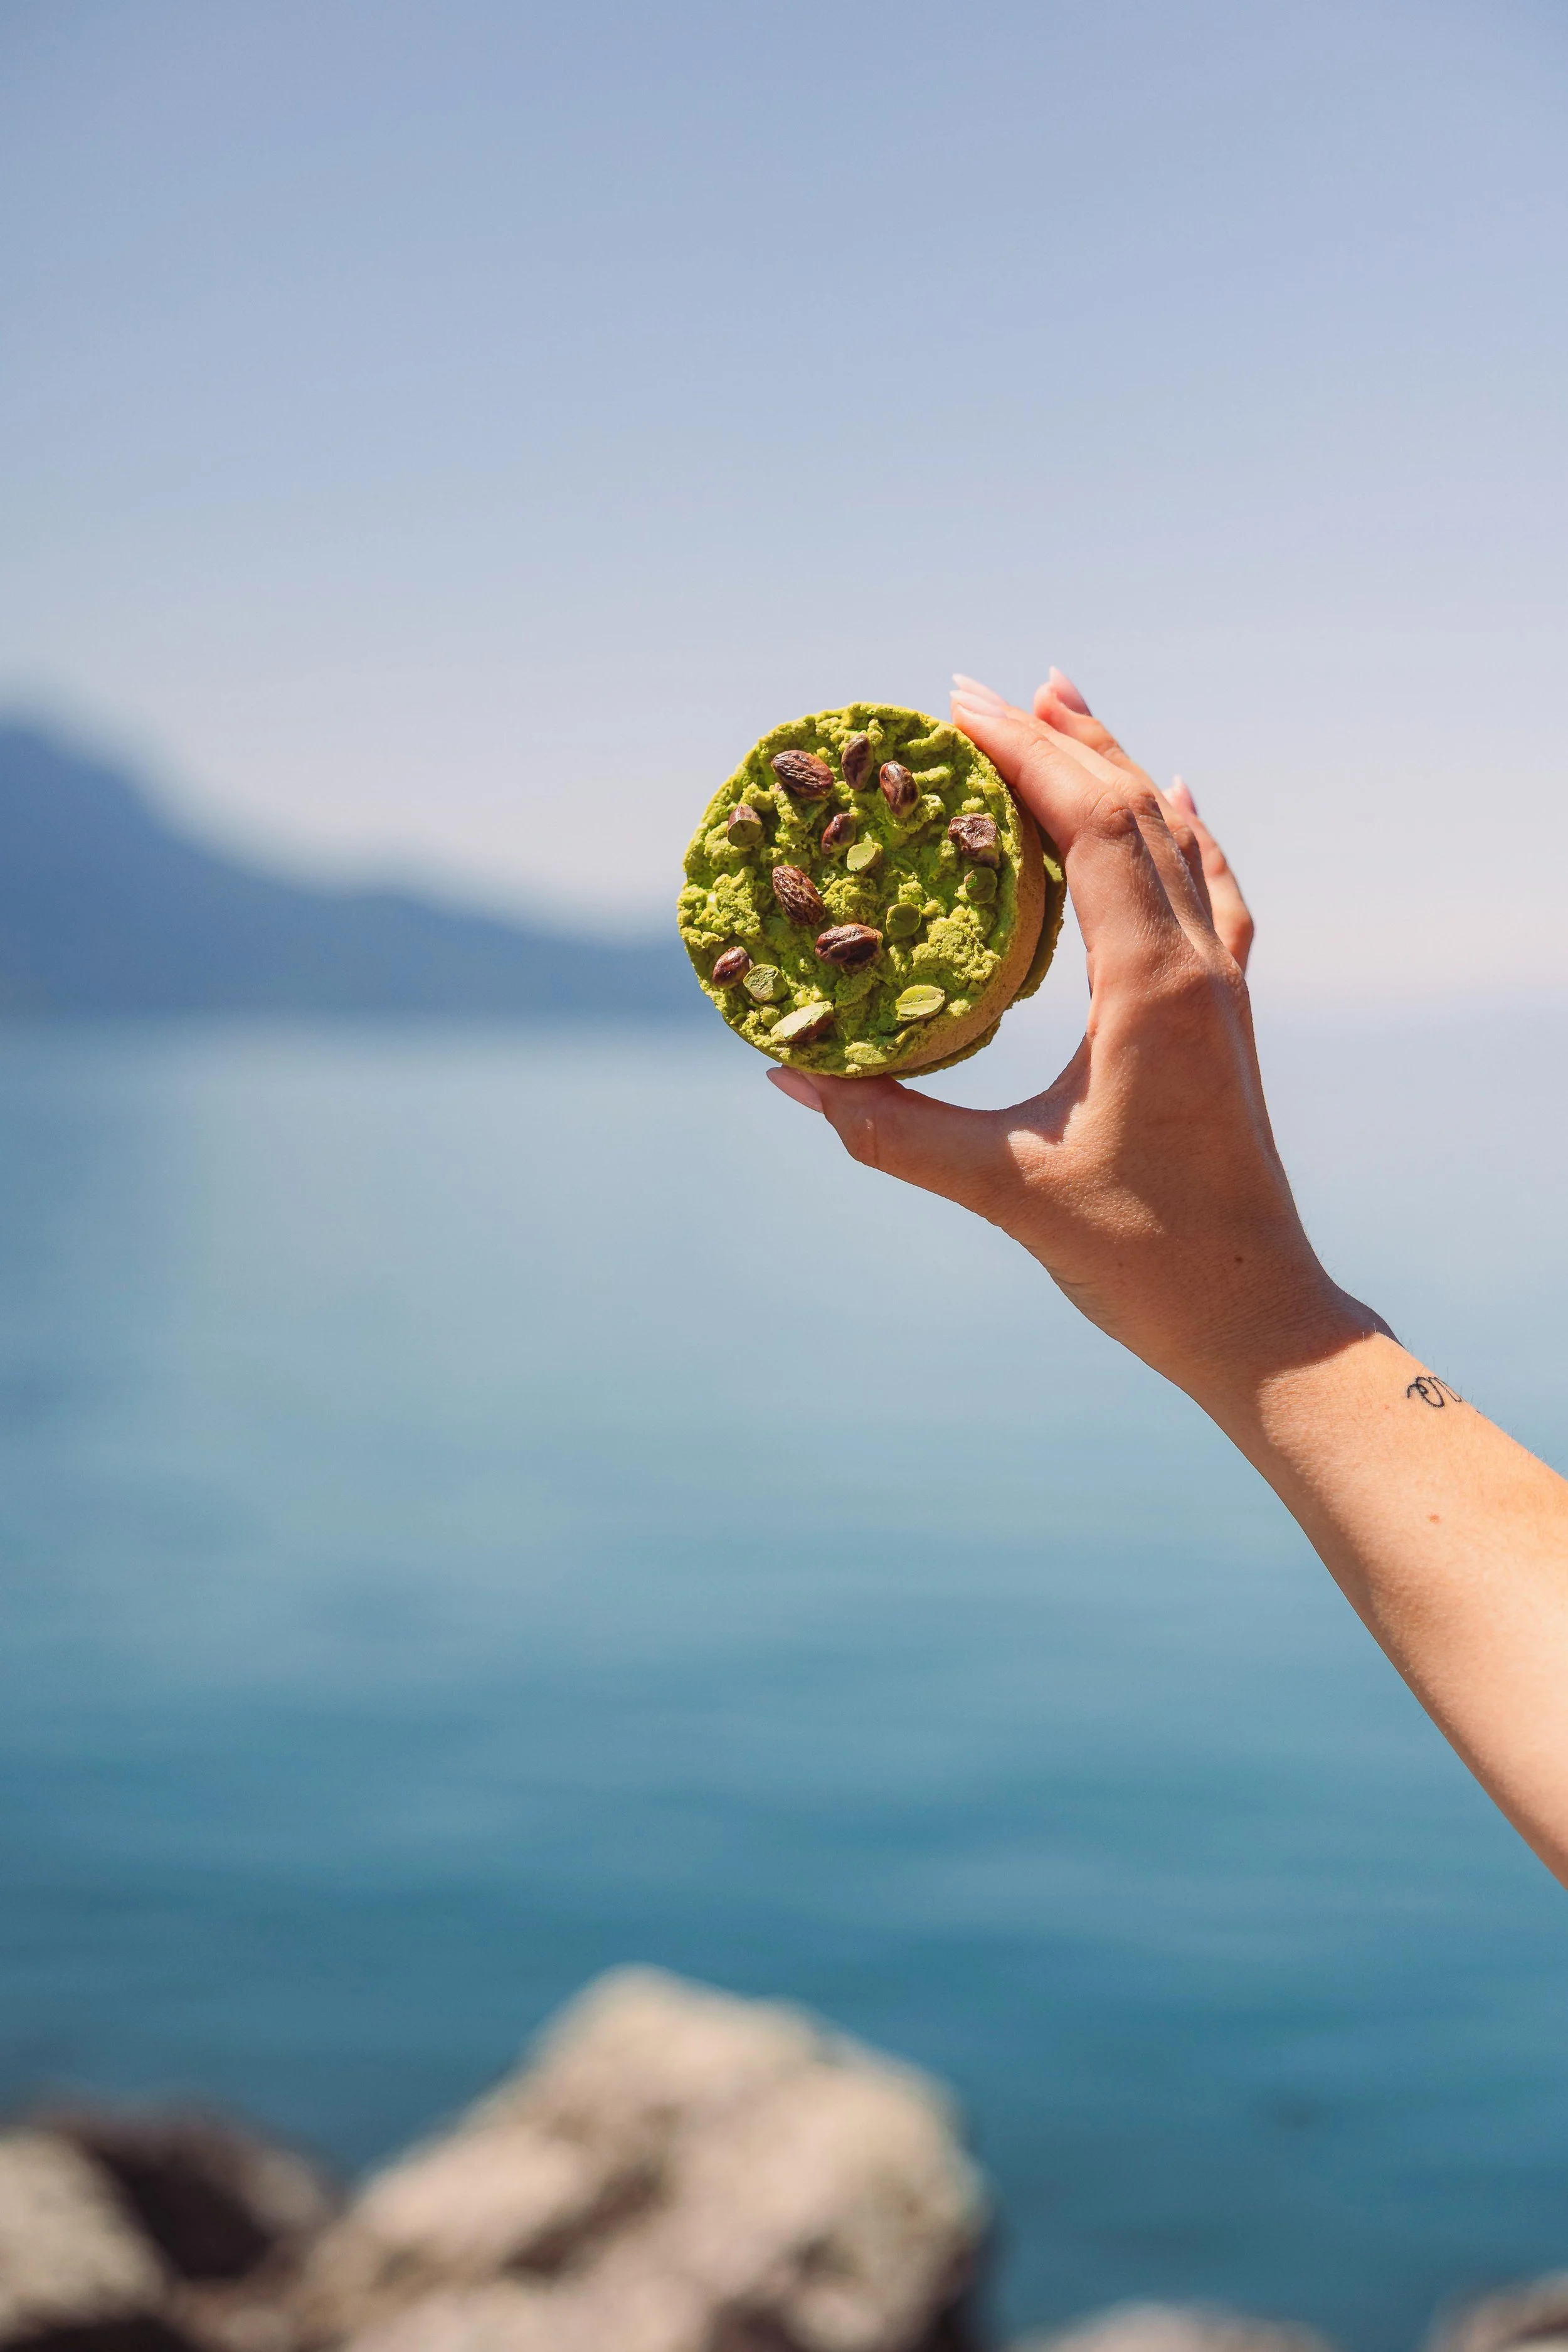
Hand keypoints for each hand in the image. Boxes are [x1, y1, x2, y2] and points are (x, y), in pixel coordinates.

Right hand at [768, 669, 1378, 1403]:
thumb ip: (888, 1129)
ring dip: (1116, 765)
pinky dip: (1182, 829)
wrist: (1256, 1317)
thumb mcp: (1000, 1188)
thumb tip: (789, 1075)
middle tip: (980, 690)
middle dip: (1058, 738)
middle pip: (1137, 809)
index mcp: (1152, 988)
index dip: (1025, 756)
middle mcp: (1198, 967)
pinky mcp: (1226, 1016)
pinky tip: (1180, 799)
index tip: (953, 709)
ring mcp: (1222, 987)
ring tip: (1062, 702)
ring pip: (1176, 838)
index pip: (1094, 826)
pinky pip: (1210, 888)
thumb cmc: (1141, 1258)